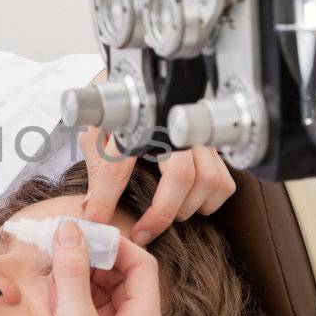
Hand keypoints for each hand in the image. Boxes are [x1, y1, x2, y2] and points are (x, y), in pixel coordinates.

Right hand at [30, 222, 163, 315]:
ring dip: (81, 277)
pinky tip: (53, 292)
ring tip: (54, 269)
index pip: (142, 267)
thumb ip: (73, 270)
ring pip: (106, 295)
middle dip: (94, 260)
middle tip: (64, 245)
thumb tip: (71, 231)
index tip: (85, 232)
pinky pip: (92, 313)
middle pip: (124, 279)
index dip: (115, 244)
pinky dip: (74, 298)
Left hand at [77, 72, 235, 243]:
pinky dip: (208, 201)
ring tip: (165, 214)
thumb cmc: (117, 111)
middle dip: (162, 212)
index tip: (97, 220)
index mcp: (133, 120)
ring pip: (209, 180)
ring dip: (187, 207)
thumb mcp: (95, 133)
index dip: (106, 198)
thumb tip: (91, 210)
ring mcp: (197, 135)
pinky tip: (187, 203)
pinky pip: (224, 183)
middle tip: (142, 231)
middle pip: (181, 175)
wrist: (137, 84)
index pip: (118, 165)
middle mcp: (173, 126)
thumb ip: (95, 169)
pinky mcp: (213, 147)